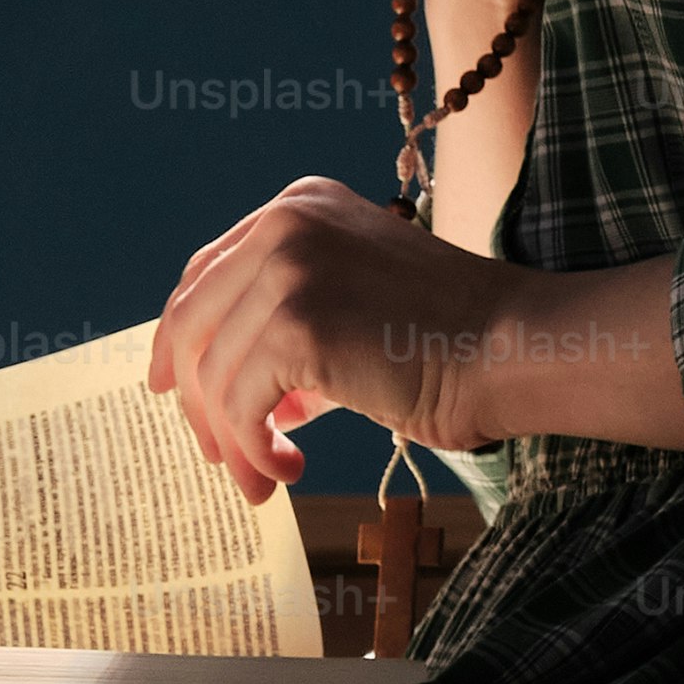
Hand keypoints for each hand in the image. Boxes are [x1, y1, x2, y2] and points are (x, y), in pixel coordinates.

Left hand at [142, 176, 502, 493]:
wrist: (513, 348)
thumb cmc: (452, 340)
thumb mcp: (355, 309)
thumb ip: (292, 334)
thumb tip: (233, 399)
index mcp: (300, 204)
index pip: (206, 272)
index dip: (179, 337)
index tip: (171, 388)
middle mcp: (286, 220)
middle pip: (192, 321)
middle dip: (196, 400)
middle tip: (216, 457)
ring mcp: (288, 266)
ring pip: (212, 372)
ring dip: (232, 440)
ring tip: (264, 480)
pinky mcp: (297, 322)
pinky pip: (241, 404)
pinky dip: (255, 449)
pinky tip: (290, 469)